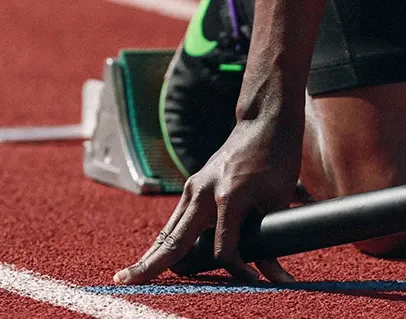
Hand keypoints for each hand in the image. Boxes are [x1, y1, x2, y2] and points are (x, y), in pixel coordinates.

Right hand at [113, 116, 302, 283]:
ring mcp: (194, 187)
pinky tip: (156, 255)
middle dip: (151, 265)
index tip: (254, 281)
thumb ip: (272, 235)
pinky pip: (176, 218)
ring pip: (169, 230)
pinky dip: (167, 239)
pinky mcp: (194, 185)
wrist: (264, 122)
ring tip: (131, 276)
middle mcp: (203, 192)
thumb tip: (272, 273)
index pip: (223, 249)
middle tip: (125, 282)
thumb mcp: (280, 199)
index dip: (239, 270)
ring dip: (153, 254)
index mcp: (228, 197)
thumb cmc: (277, 158)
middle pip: (174, 240)